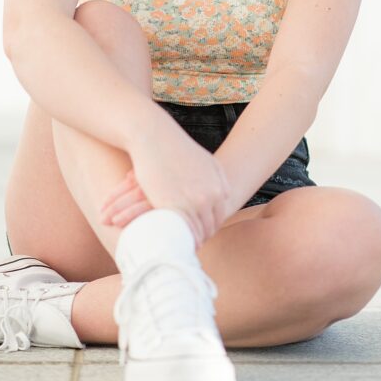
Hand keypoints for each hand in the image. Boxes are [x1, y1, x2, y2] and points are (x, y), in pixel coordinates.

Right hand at [101, 123, 231, 246]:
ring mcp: (191, 202)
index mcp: (218, 188)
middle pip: (209, 227)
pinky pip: (180, 229)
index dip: (210, 227)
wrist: (155, 137)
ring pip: (196, 231)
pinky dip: (178, 237)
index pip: (219, 218)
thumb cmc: (178, 148)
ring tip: (181, 243)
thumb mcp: (207, 160)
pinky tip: (173, 239)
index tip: (202, 232)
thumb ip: (219, 178)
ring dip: (190, 240)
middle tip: (192, 242)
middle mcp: (209, 197)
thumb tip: (226, 195)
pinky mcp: (172, 205)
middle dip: (202, 236)